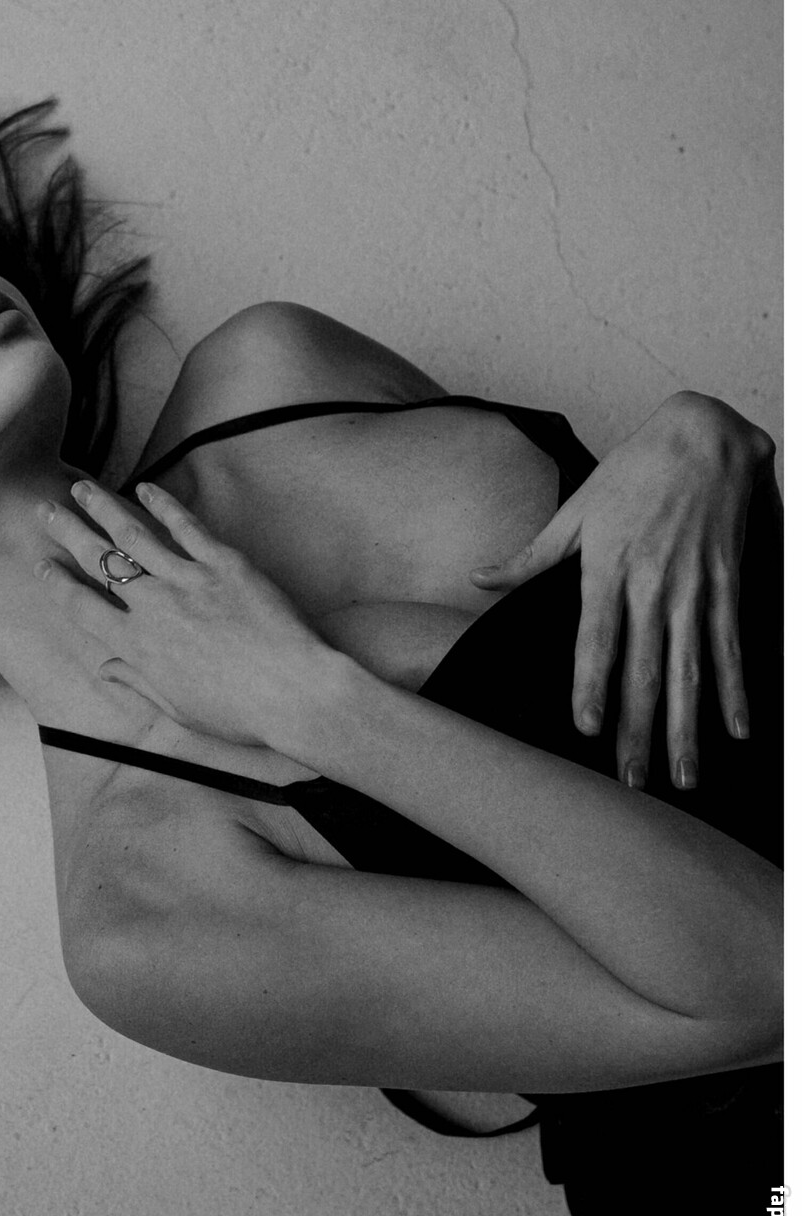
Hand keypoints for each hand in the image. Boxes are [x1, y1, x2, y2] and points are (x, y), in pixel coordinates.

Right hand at [35, 478, 334, 748]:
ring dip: (103, 509)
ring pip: (134, 536)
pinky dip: (163, 505)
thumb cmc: (238, 711)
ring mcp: (188, 580)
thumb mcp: (178, 707)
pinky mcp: (223, 564)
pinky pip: (186, 528)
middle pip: (99, 562)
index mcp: (138, 647)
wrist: (292, 691)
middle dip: (69, 533)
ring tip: (81, 489)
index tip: (43, 565)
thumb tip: (106, 669)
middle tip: (46, 511)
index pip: (83, 608)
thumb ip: (138, 681)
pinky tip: (145, 489)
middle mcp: (154, 608)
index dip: (58, 585)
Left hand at [469, 392, 774, 791]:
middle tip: (632, 780)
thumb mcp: (576, 510)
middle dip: (637, 728)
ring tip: (682, 775)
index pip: (596, 640)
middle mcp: (653, 585)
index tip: (587, 727)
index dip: (592, 684)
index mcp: (609, 569)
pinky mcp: (730, 583)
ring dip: (687, 726)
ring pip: (689, 669)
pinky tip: (736, 729)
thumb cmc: (635, 471)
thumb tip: (479, 579)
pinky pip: (731, 645)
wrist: (704, 435)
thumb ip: (530, 557)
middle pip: (643, 669)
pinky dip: (734, 689)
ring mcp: (695, 588)